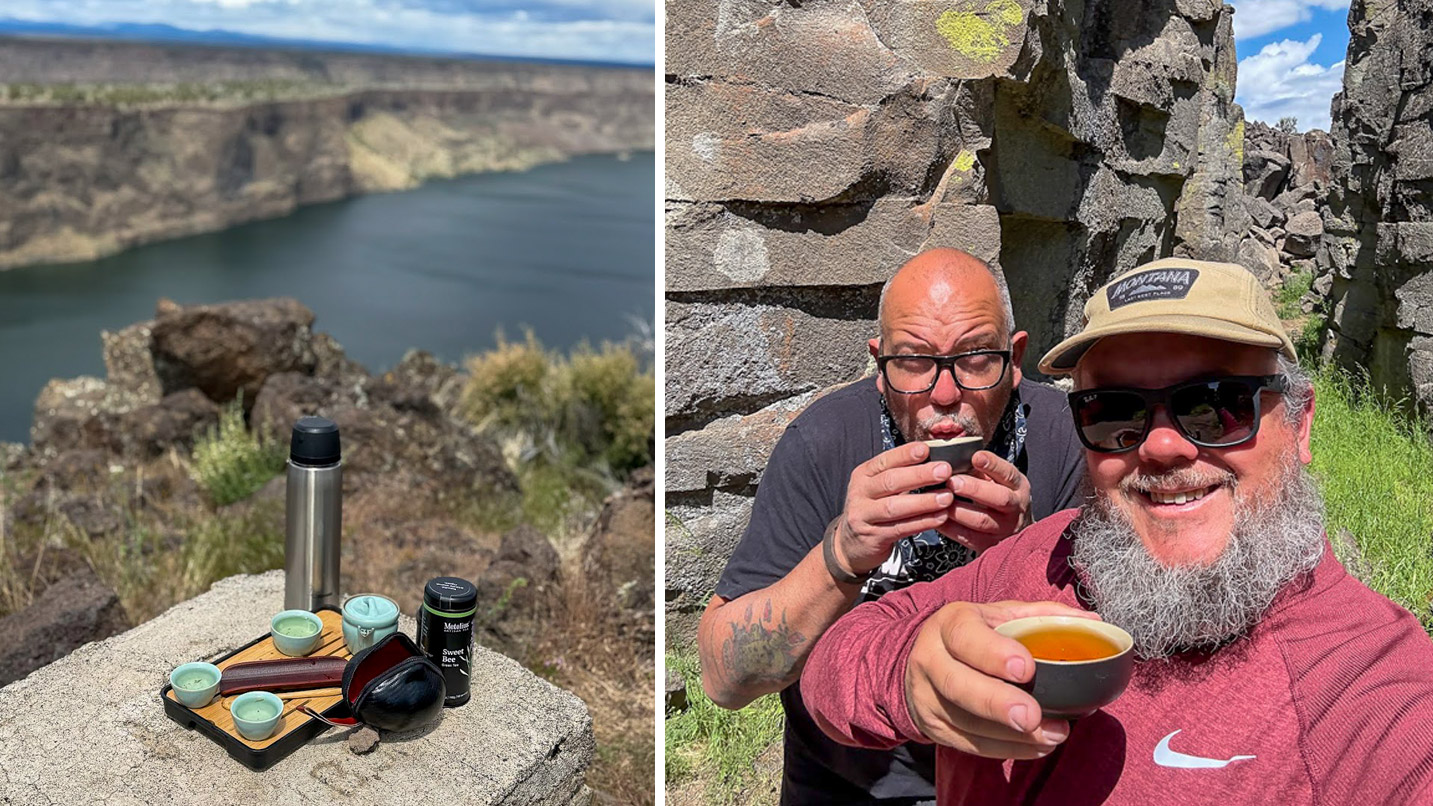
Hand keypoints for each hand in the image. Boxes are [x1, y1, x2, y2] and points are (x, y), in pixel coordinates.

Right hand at [830, 442, 955, 577]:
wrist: (851, 543)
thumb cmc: (873, 509)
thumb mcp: (878, 487)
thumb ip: (901, 474)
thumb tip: (935, 461)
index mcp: (863, 475)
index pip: (884, 461)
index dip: (905, 454)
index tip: (926, 449)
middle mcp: (860, 493)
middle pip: (890, 481)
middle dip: (919, 475)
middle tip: (944, 471)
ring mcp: (864, 516)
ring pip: (894, 507)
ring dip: (923, 502)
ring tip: (946, 497)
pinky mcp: (873, 537)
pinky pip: (901, 528)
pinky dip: (922, 522)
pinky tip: (940, 517)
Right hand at [904, 600, 1098, 758]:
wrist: (923, 661)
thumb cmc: (973, 636)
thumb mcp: (998, 616)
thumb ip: (1041, 617)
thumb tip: (1091, 623)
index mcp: (948, 624)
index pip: (964, 637)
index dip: (993, 654)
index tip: (1027, 669)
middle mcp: (930, 660)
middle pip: (958, 685)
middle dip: (997, 703)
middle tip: (1032, 715)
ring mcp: (927, 698)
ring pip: (966, 722)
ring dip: (1012, 735)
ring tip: (1052, 734)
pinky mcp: (934, 728)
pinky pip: (970, 745)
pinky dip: (1008, 749)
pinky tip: (1036, 745)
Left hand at [936, 451, 1032, 553]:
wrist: (1015, 530)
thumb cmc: (1000, 497)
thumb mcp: (998, 481)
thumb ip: (981, 471)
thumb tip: (954, 461)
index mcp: (1018, 487)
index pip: (1008, 474)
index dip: (993, 465)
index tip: (976, 457)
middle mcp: (1015, 508)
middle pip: (999, 498)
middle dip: (974, 489)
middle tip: (953, 482)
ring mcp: (1004, 529)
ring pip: (981, 520)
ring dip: (958, 510)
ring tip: (941, 500)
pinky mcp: (989, 544)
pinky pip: (967, 537)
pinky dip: (949, 527)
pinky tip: (936, 517)